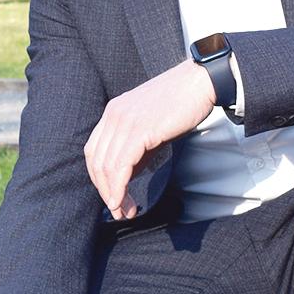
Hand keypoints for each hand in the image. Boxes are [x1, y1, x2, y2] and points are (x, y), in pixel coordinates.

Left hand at [85, 59, 215, 219]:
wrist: (199, 82)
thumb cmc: (180, 104)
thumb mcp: (149, 126)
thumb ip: (135, 148)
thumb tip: (126, 176)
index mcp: (112, 112)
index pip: (94, 150)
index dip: (98, 177)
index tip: (111, 195)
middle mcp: (112, 115)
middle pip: (96, 160)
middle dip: (104, 190)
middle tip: (118, 210)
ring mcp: (123, 121)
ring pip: (106, 165)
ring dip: (112, 193)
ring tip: (123, 211)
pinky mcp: (139, 130)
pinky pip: (121, 165)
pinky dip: (118, 186)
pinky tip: (122, 200)